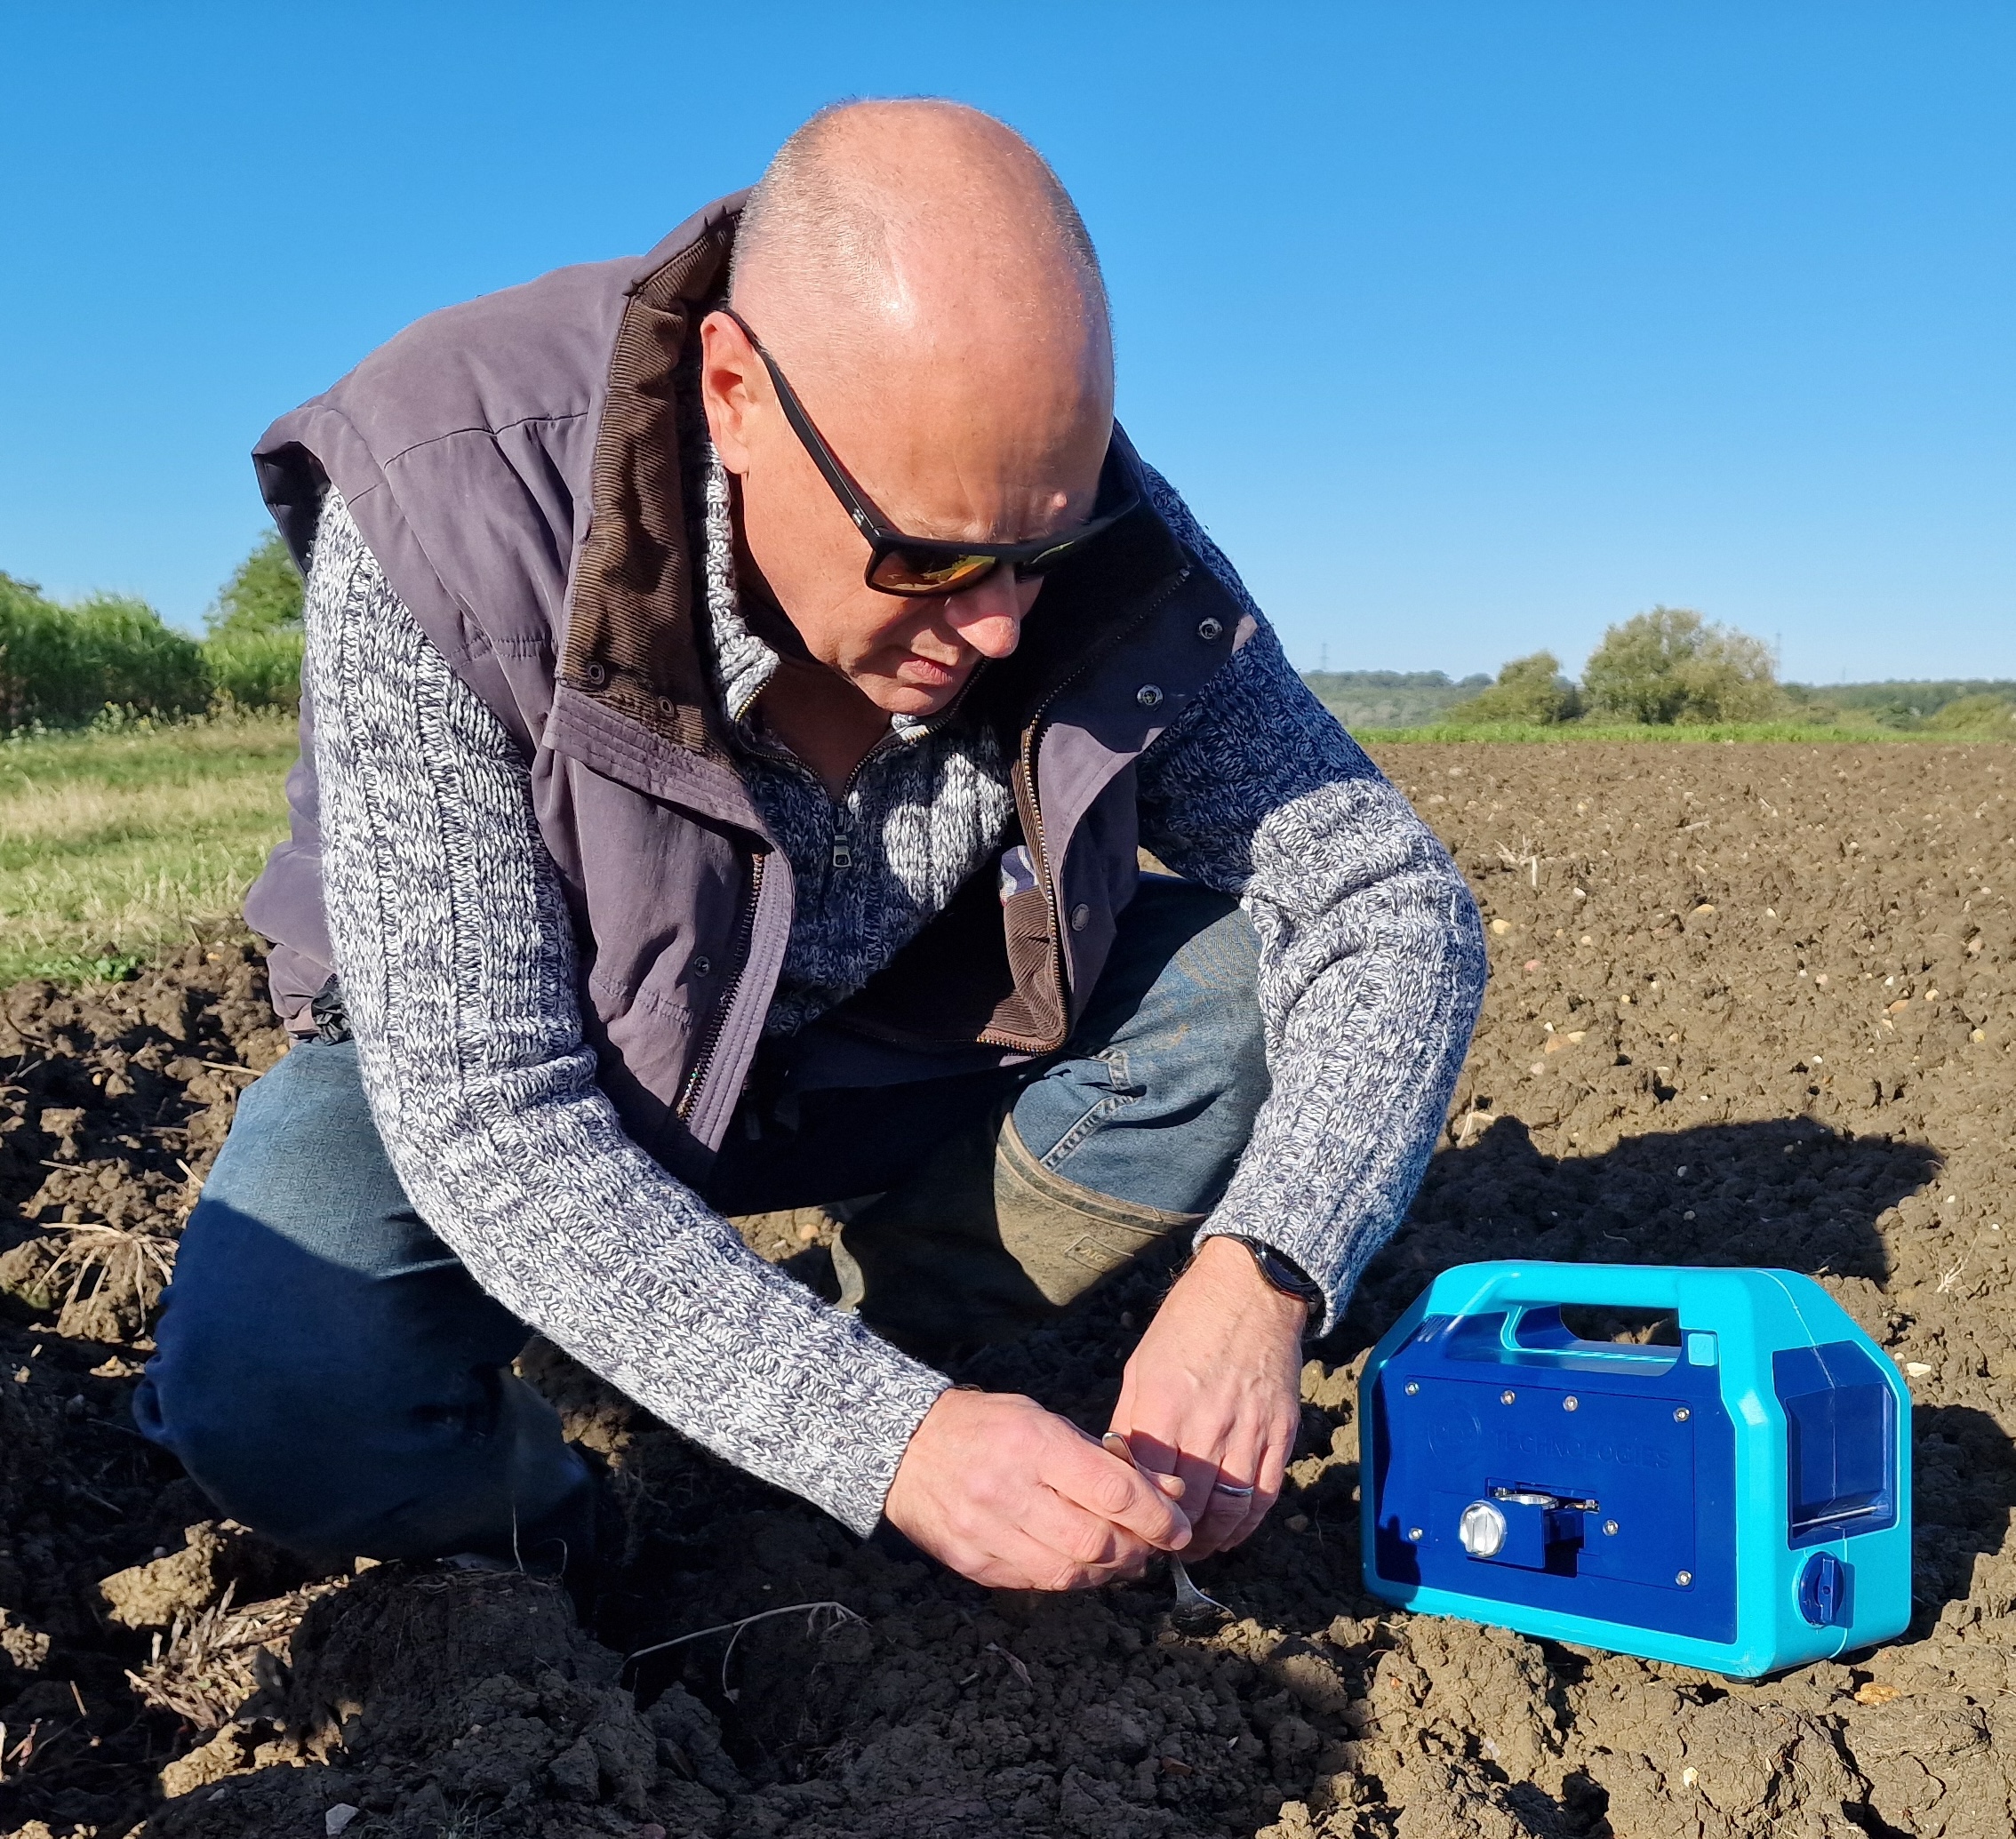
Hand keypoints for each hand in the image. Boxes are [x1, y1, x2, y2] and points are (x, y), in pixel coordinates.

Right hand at [885, 1388, 1191, 1590]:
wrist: (906, 1447)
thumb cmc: (987, 1427)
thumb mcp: (1044, 1421)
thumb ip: (1103, 1459)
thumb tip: (1166, 1492)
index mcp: (1034, 1444)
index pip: (1113, 1492)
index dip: (1156, 1516)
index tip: (1178, 1528)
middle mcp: (1009, 1490)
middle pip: (1095, 1541)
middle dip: (1136, 1550)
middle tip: (1151, 1545)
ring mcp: (986, 1531)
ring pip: (1068, 1573)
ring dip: (1107, 1571)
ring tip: (1121, 1558)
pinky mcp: (972, 1563)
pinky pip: (1035, 1583)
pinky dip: (1068, 1578)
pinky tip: (1079, 1564)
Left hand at [1108, 1236, 1307, 1559]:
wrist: (1250, 1291)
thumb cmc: (1186, 1326)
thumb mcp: (1141, 1368)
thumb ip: (1132, 1424)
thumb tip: (1118, 1475)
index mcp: (1163, 1405)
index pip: (1147, 1484)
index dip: (1138, 1517)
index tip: (1130, 1531)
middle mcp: (1207, 1423)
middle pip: (1189, 1507)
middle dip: (1172, 1538)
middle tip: (1159, 1550)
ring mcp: (1249, 1431)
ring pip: (1230, 1512)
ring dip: (1210, 1541)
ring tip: (1193, 1548)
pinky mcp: (1281, 1434)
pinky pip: (1265, 1496)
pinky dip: (1247, 1525)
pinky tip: (1229, 1533)